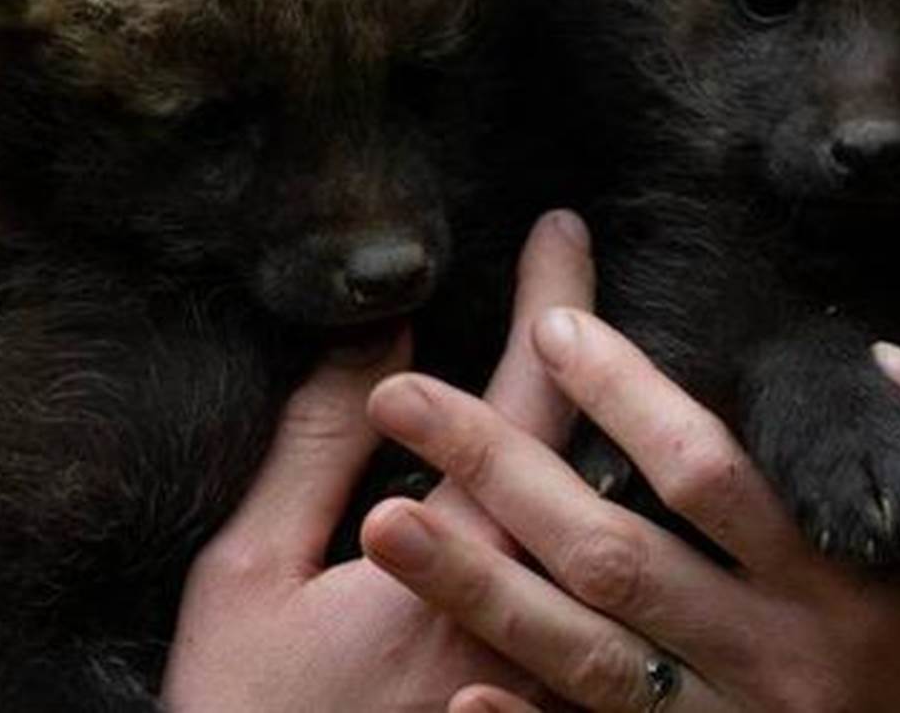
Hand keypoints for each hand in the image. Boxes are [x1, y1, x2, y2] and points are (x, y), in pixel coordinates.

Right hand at [161, 210, 594, 712]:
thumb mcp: (250, 575)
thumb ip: (319, 449)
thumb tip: (381, 338)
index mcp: (455, 563)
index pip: (524, 400)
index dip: (548, 303)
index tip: (561, 230)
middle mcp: (534, 614)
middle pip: (602, 450)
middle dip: (600, 340)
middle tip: (596, 261)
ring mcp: (563, 676)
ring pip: (639, 530)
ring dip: (642, 426)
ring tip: (638, 348)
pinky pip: (634, 615)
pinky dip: (648, 525)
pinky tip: (641, 474)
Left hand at [364, 229, 899, 712]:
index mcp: (847, 585)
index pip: (703, 470)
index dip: (622, 391)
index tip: (551, 323)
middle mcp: (777, 658)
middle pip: (606, 555)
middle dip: (498, 471)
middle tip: (401, 402)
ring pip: (583, 659)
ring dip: (476, 588)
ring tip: (379, 522)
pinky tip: (459, 700)